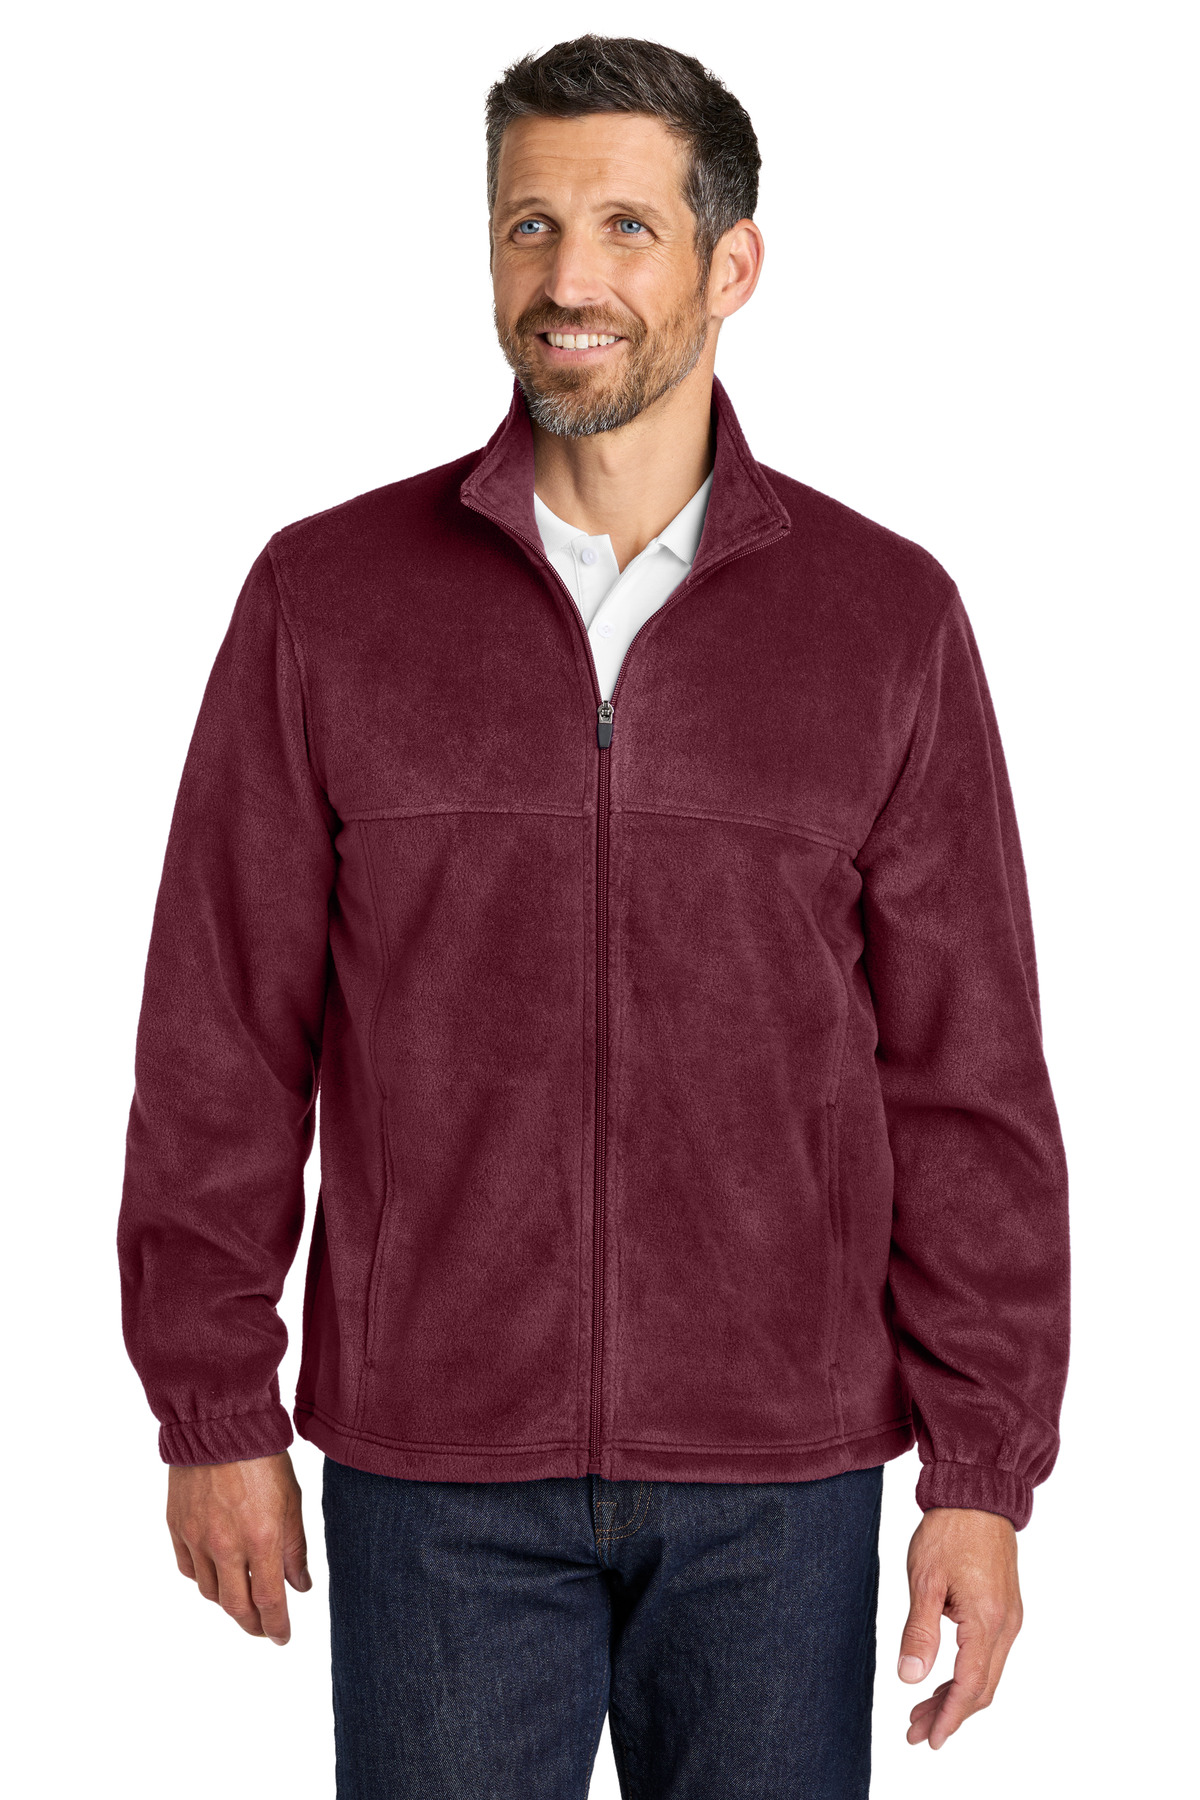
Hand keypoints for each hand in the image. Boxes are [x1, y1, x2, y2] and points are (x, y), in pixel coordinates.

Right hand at [167, 1449, 311, 1644]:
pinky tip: (216, 1573)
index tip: (283, 1638)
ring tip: (243, 1599)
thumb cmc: (263, 1455)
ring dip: (228, 1602)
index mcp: (262, 1539)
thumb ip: (295, 1547)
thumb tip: (301, 1585)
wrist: (218, 1423)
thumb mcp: (293, 1500)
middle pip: (236, 1607)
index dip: (277, 1626)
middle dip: (252, 1625)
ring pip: (210, 1591)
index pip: (270, 1601)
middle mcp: (226, 1545)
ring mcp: (197, 1538)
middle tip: (263, 1629)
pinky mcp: (177, 1527)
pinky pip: (189, 1569)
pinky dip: (204, 1578)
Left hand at [898, 1506, 1022, 1748]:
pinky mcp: (1006, 1609)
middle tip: (914, 1731)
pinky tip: (942, 1678)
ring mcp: (1010, 1618)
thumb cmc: (949, 1530)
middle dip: (949, 1714)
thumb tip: (910, 1678)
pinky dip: (967, 1674)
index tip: (929, 1740)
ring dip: (956, 1696)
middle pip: (981, 1688)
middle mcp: (1006, 1625)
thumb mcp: (924, 1579)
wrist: (978, 1493)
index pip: (970, 1686)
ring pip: (986, 1674)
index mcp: (986, 1621)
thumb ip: (919, 1631)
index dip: (949, 1718)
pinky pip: (990, 1655)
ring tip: (920, 1711)